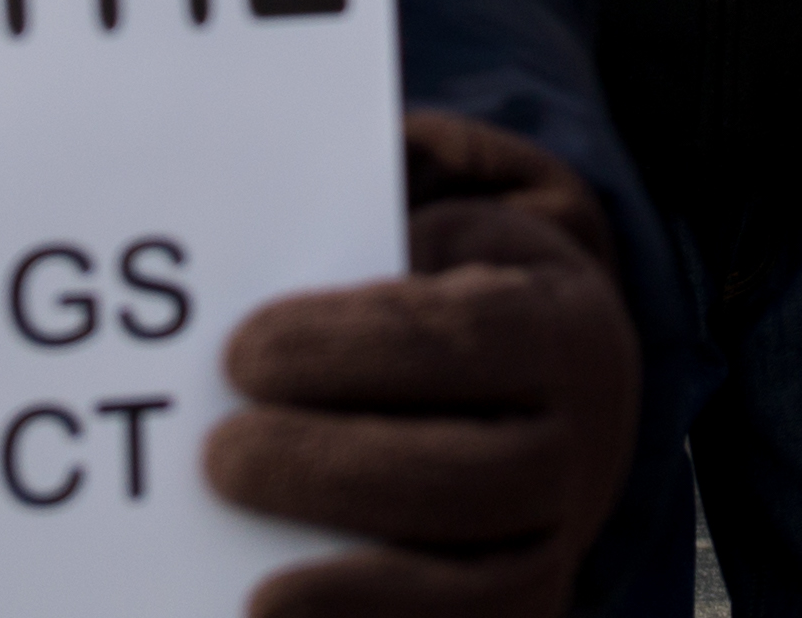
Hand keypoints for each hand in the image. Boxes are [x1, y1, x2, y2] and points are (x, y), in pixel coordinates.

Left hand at [207, 109, 642, 617]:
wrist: (540, 382)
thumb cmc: (448, 289)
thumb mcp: (435, 224)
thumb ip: (369, 223)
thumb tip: (257, 225)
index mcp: (563, 326)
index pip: (468, 340)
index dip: (357, 350)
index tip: (244, 352)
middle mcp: (581, 443)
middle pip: (468, 478)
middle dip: (335, 472)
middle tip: (221, 455)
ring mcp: (556, 542)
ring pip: (478, 592)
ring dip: (357, 592)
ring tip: (252, 584)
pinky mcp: (524, 613)